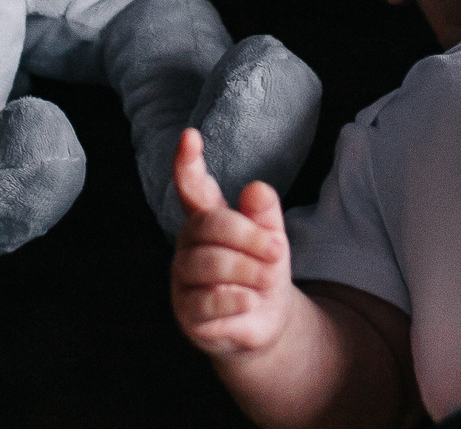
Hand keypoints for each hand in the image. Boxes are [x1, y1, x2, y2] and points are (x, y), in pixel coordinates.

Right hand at [171, 128, 300, 359]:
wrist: (265, 324)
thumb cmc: (262, 271)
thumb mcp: (272, 238)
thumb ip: (265, 214)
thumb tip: (256, 188)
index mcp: (208, 218)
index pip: (192, 186)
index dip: (187, 162)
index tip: (190, 136)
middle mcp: (188, 244)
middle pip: (209, 225)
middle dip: (248, 236)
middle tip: (277, 250)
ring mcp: (183, 279)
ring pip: (207, 264)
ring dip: (246, 271)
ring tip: (267, 279)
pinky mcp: (186, 313)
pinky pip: (207, 301)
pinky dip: (236, 300)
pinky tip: (250, 301)